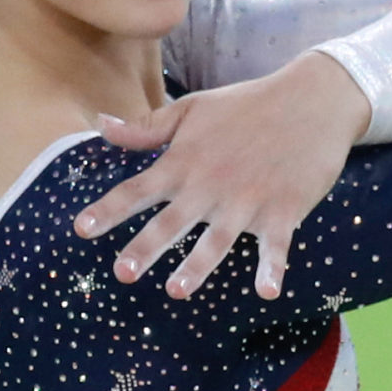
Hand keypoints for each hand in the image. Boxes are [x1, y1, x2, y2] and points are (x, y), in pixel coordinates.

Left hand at [73, 53, 371, 299]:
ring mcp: (248, 199)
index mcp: (184, 162)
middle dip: (146, 247)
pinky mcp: (284, 209)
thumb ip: (146, 127)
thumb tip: (100, 125)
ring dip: (197, 265)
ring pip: (217, 238)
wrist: (311, 99)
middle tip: (122, 272)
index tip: (80, 230)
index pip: (138, 190)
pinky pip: (276, 244)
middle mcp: (210, 184)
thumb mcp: (192, 109)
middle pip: (171, 221)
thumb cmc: (246, 105)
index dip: (108, 210)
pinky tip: (267, 291)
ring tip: (177, 290)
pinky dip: (272, 267)